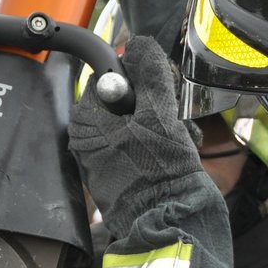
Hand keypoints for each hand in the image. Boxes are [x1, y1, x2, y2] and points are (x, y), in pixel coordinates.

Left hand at [69, 35, 201, 238]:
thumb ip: (149, 75)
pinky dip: (160, 146)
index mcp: (86, 123)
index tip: (161, 86)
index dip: (139, 76)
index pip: (108, 76)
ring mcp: (103, 160)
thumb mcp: (159, 114)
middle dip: (156, 104)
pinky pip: (140, 147)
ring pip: (137, 123)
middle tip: (175, 117)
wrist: (170, 223)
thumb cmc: (159, 173)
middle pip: (124, 100)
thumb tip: (140, 45)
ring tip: (180, 140)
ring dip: (164, 125)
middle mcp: (87, 141)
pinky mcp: (120, 175)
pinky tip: (177, 155)